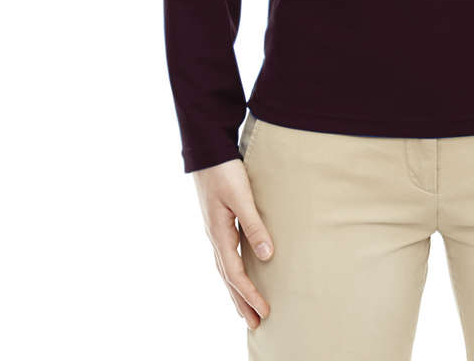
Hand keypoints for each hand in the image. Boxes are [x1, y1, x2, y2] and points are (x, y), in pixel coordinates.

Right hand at [193, 158, 274, 328]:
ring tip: (246, 308)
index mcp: (219, 234)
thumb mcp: (242, 196)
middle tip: (255, 324)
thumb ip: (254, 225)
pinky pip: (225, 255)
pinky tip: (239, 272)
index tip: (264, 311)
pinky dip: (232, 271)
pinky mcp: (219, 222)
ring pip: (225, 268)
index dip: (249, 294)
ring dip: (236, 290)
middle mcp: (215, 236)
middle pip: (228, 277)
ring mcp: (215, 230)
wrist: (207, 149)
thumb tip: (267, 255)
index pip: (235, 273)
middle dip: (241, 301)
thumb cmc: (224, 171)